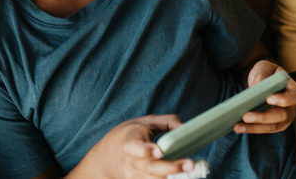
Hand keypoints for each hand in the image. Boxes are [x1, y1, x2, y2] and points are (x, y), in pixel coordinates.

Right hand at [72, 114, 196, 178]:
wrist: (104, 159)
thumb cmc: (129, 136)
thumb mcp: (144, 122)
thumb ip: (167, 121)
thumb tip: (185, 129)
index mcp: (129, 140)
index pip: (133, 146)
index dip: (144, 150)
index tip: (159, 151)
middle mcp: (130, 162)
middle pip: (150, 169)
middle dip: (171, 168)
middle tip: (190, 165)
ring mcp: (133, 176)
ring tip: (191, 174)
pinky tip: (181, 178)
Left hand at [234, 61, 295, 133]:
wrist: (261, 83)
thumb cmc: (265, 73)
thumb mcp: (264, 67)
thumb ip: (263, 73)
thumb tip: (258, 85)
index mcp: (293, 90)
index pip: (295, 97)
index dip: (284, 99)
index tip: (268, 98)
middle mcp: (291, 107)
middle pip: (282, 115)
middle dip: (263, 117)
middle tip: (246, 116)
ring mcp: (284, 119)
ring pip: (272, 126)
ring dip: (254, 127)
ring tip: (237, 126)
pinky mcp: (273, 126)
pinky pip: (263, 130)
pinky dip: (251, 129)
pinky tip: (238, 128)